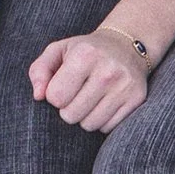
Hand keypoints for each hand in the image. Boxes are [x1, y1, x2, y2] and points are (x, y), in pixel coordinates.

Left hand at [29, 26, 149, 135]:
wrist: (126, 46)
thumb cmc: (84, 51)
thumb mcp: (58, 51)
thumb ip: (39, 70)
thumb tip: (38, 96)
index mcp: (84, 55)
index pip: (55, 97)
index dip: (54, 95)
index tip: (61, 86)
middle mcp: (107, 71)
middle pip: (71, 115)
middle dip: (67, 109)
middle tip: (74, 95)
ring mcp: (124, 87)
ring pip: (90, 125)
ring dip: (84, 117)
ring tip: (88, 100)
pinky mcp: (137, 100)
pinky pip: (108, 128)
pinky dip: (101, 121)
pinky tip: (103, 104)